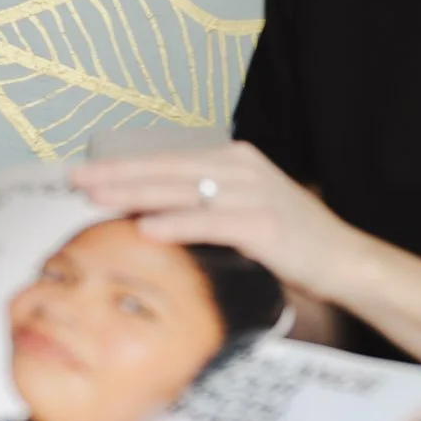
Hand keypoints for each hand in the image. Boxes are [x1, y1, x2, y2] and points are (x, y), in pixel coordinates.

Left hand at [68, 142, 362, 299]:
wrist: (344, 259)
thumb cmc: (291, 242)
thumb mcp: (244, 213)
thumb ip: (204, 209)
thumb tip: (148, 217)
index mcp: (235, 161)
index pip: (169, 161)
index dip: (125, 166)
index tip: (86, 172)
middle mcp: (241, 168)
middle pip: (167, 170)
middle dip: (118, 175)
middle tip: (75, 180)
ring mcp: (252, 193)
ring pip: (181, 191)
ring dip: (135, 194)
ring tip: (97, 198)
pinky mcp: (262, 223)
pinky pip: (209, 223)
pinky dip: (175, 224)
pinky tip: (145, 228)